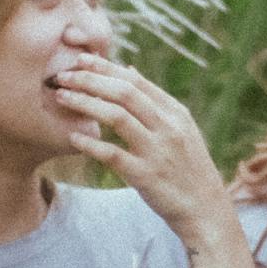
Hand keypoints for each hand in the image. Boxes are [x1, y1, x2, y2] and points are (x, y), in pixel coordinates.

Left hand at [54, 56, 237, 253]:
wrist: (205, 208)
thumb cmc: (187, 167)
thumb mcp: (180, 128)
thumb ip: (154, 100)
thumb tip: (128, 70)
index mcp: (175, 113)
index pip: (136, 81)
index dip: (105, 67)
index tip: (80, 59)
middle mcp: (168, 127)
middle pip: (124, 92)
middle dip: (90, 80)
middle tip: (62, 75)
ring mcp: (157, 151)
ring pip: (116, 117)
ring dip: (85, 104)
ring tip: (61, 98)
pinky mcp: (145, 176)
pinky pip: (112, 154)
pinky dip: (90, 143)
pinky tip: (72, 137)